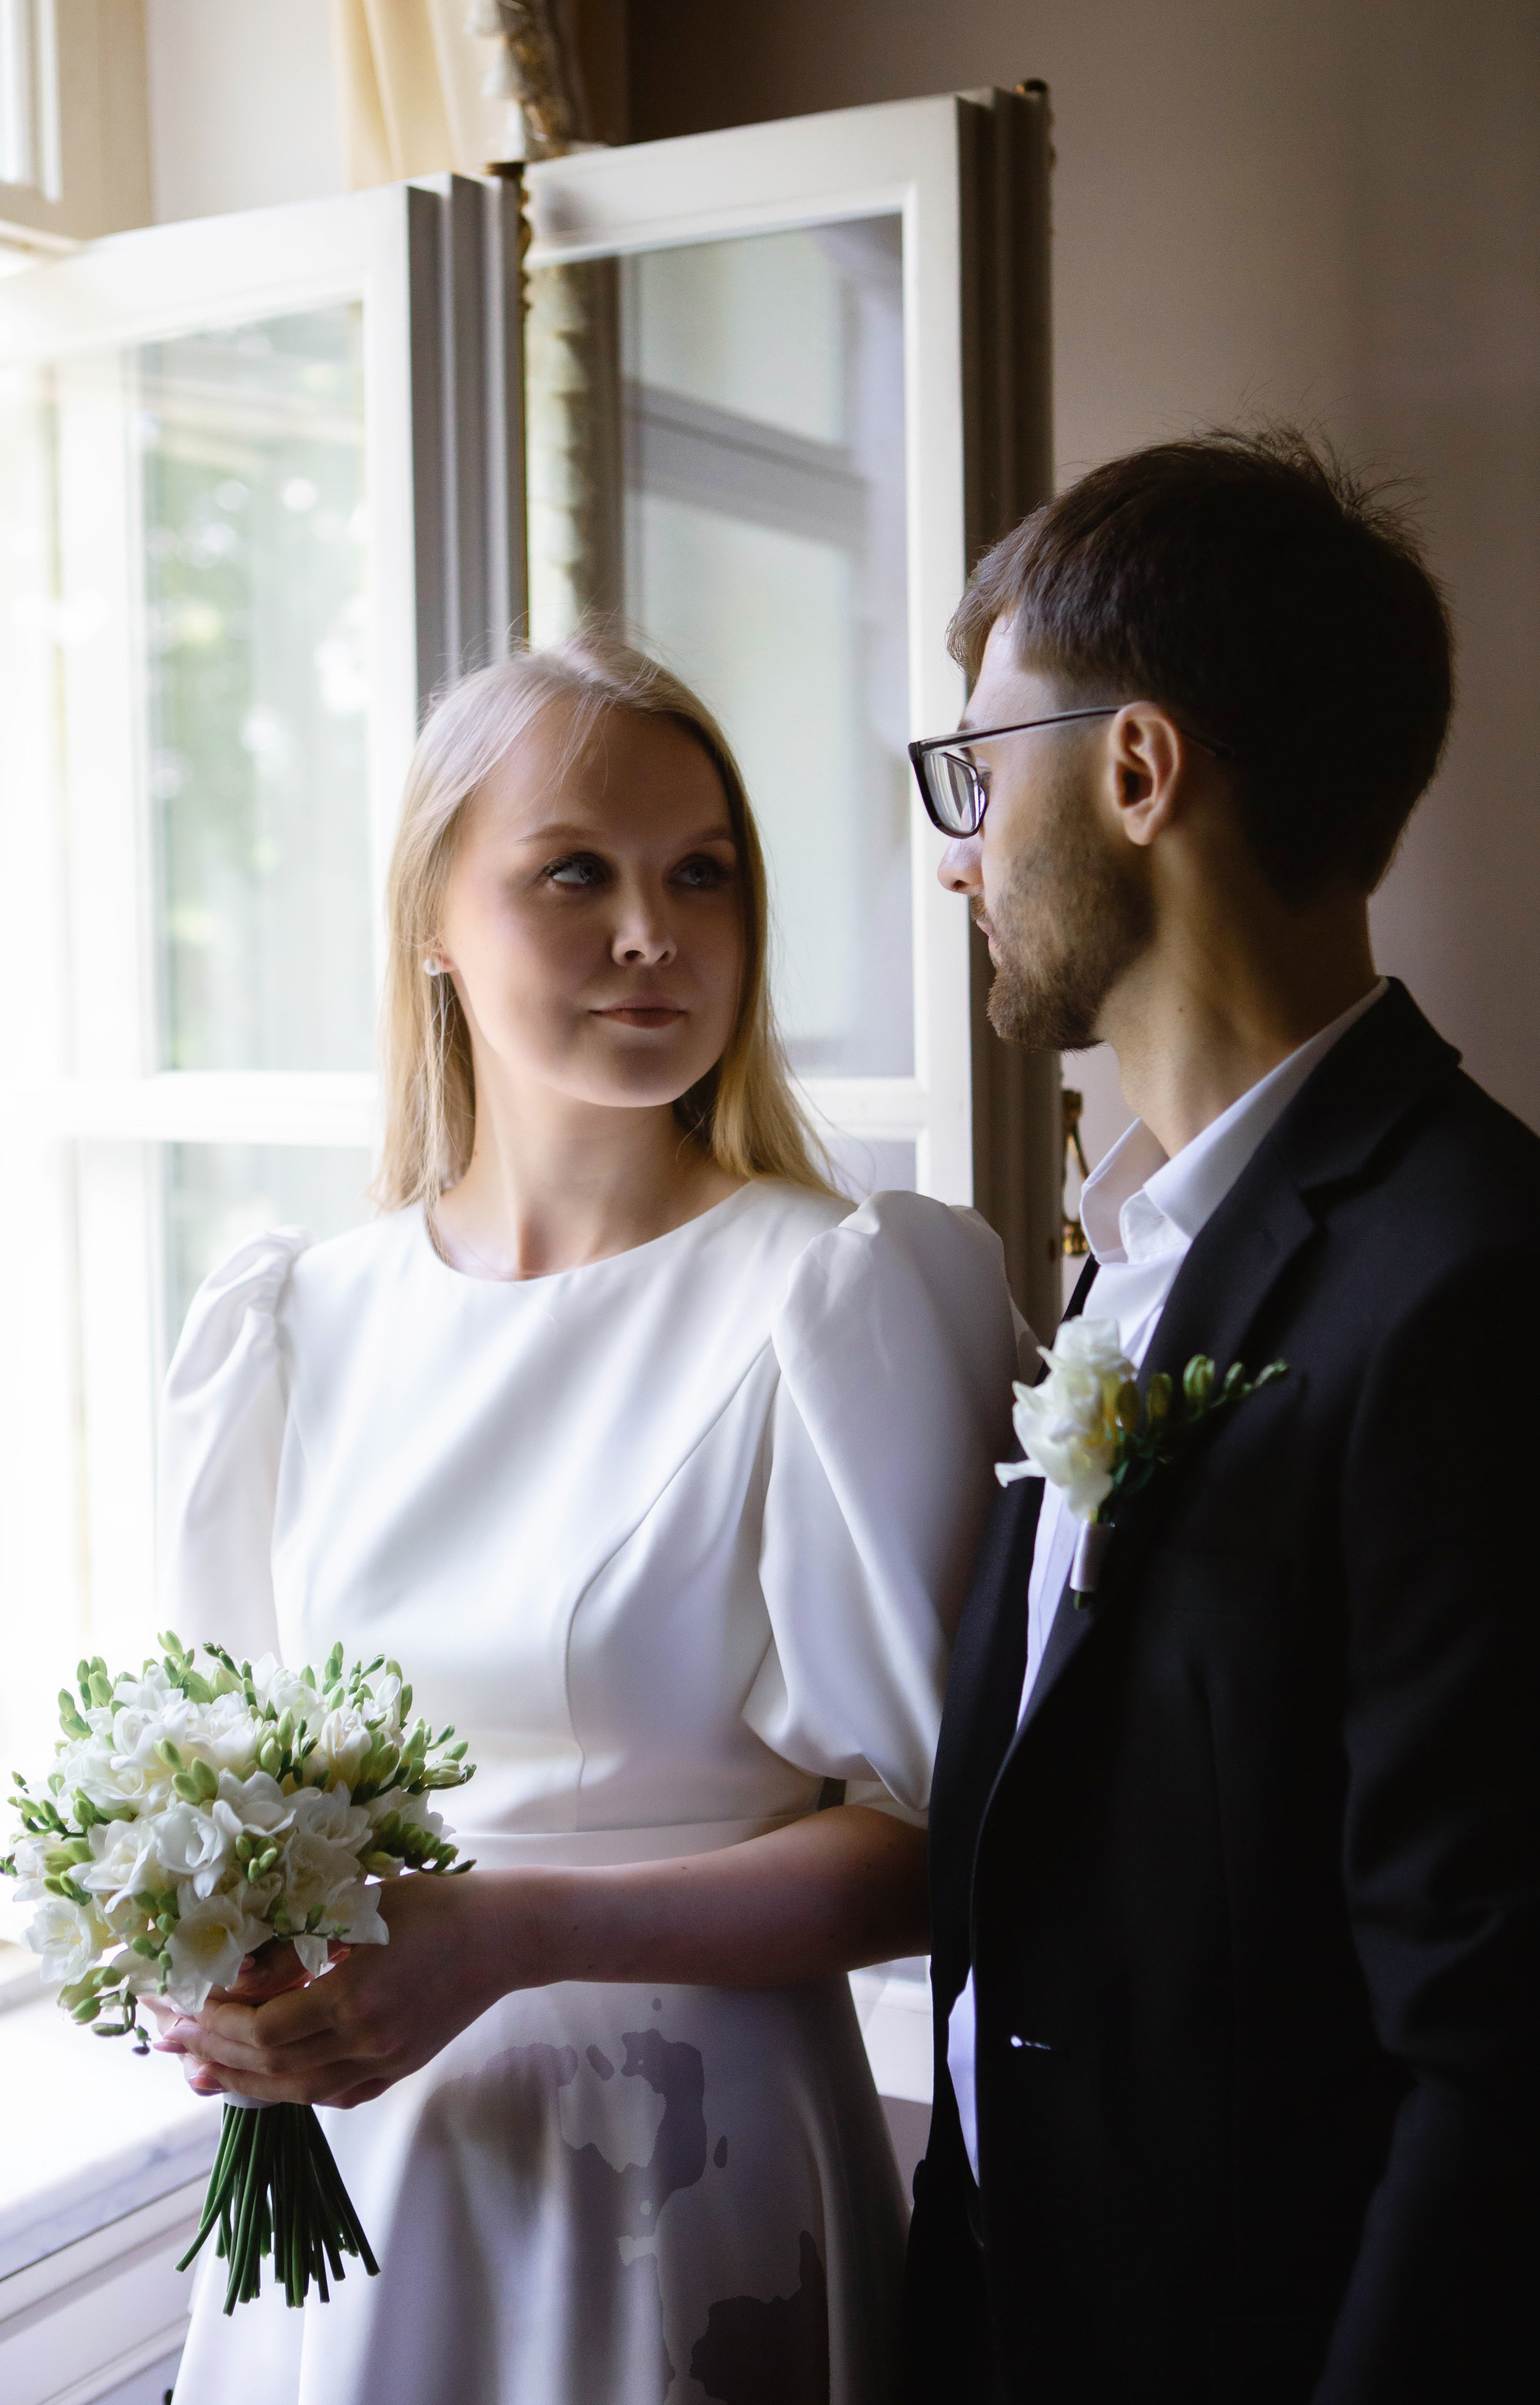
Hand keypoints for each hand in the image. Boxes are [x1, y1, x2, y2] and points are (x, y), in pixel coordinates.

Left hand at [152, 1872, 520, 2109]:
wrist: (504, 1936)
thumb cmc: (433, 1906)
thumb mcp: (359, 1910)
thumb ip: (299, 1949)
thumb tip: (237, 1976)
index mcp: (354, 1997)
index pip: (263, 2031)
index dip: (215, 2025)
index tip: (181, 2009)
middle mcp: (366, 2041)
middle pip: (271, 2067)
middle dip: (214, 2055)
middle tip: (171, 2044)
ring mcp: (384, 2062)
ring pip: (298, 2091)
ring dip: (243, 2083)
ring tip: (202, 2071)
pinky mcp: (399, 2070)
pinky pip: (333, 2095)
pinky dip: (292, 2090)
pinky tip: (267, 2078)